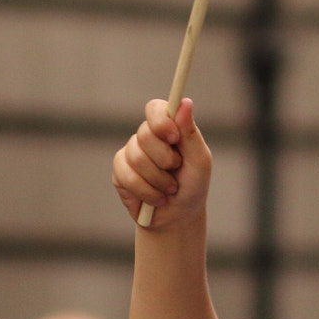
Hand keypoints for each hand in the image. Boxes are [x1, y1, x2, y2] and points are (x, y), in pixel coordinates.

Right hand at [113, 98, 210, 227]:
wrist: (178, 216)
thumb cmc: (192, 185)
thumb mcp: (199, 160)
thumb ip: (190, 132)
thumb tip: (185, 102)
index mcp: (168, 127)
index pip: (155, 108)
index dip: (160, 121)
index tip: (174, 137)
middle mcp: (147, 137)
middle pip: (144, 134)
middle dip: (164, 159)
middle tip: (176, 170)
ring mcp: (130, 153)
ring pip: (136, 157)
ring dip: (158, 179)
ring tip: (169, 189)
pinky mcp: (119, 172)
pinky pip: (128, 176)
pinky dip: (147, 192)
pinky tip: (156, 198)